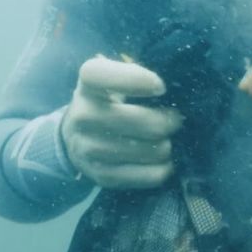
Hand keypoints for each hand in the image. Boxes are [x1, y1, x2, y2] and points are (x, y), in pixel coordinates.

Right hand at [60, 56, 182, 189]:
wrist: (74, 137)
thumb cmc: (106, 101)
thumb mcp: (111, 79)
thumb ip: (135, 75)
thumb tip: (174, 91)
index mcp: (87, 84)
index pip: (101, 76)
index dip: (135, 79)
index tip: (161, 87)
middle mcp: (82, 116)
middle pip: (143, 122)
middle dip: (169, 121)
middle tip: (176, 120)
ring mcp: (88, 149)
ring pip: (151, 150)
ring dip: (167, 145)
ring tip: (166, 139)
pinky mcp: (101, 175)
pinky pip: (149, 176)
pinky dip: (164, 168)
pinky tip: (163, 160)